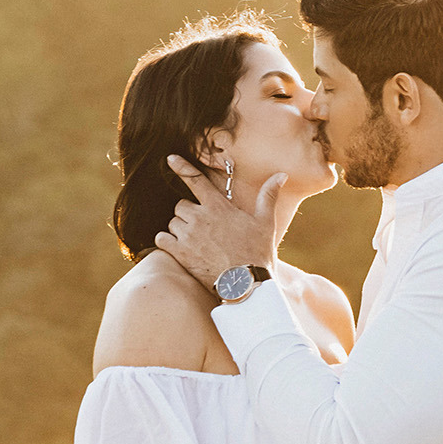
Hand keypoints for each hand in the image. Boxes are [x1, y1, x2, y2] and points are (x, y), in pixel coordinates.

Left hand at [153, 155, 284, 289]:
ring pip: (172, 223)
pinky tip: (178, 247)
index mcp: (218, 207)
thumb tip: (281, 175)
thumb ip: (268, 196)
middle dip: (189, 213)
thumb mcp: (266, 222)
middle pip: (181, 205)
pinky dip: (166, 241)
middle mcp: (200, 217)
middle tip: (203, 227)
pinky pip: (161, 239)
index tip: (170, 159)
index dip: (182, 167)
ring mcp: (188, 236)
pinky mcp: (180, 253)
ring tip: (195, 241)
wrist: (245, 284)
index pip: (196, 181)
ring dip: (179, 229)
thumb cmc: (257, 252)